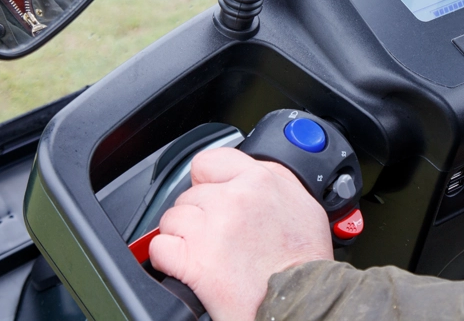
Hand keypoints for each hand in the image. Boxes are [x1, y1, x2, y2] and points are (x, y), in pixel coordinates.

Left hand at [148, 148, 332, 320]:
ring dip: (183, 237)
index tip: (211, 196)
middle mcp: (233, 199)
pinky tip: (189, 267)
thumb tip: (247, 175)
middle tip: (219, 237)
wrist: (302, 302)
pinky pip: (160, 248)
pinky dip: (168, 260)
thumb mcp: (302, 205)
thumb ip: (271, 182)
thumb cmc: (304, 262)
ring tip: (208, 253)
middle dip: (199, 215)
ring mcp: (211, 228)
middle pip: (189, 194)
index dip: (207, 181)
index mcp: (260, 180)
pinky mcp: (194, 260)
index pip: (209, 161)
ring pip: (172, 219)